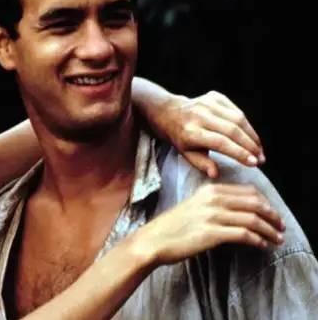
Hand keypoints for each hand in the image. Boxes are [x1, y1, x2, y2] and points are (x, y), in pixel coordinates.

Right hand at [131, 184, 284, 266]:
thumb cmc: (172, 226)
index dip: (265, 202)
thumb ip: (214, 203)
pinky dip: (257, 240)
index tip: (272, 213)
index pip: (248, 191)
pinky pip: (243, 234)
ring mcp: (212, 216)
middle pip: (255, 203)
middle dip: (272, 216)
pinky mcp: (212, 233)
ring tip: (276, 239)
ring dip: (269, 230)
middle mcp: (213, 199)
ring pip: (252, 219)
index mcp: (209, 189)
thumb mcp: (194, 205)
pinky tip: (261, 245)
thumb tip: (239, 211)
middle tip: (280, 226)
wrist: (154, 240)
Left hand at [160, 91, 263, 177]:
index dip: (239, 152)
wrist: (170, 112)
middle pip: (232, 130)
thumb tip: (215, 174)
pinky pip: (236, 110)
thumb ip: (202, 164)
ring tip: (259, 150)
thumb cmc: (180, 138)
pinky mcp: (215, 96)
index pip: (220, 142)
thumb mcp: (186, 154)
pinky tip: (251, 136)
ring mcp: (208, 103)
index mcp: (191, 132)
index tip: (254, 163)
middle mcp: (200, 115)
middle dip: (250, 146)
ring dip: (252, 135)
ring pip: (238, 119)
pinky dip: (247, 124)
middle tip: (261, 159)